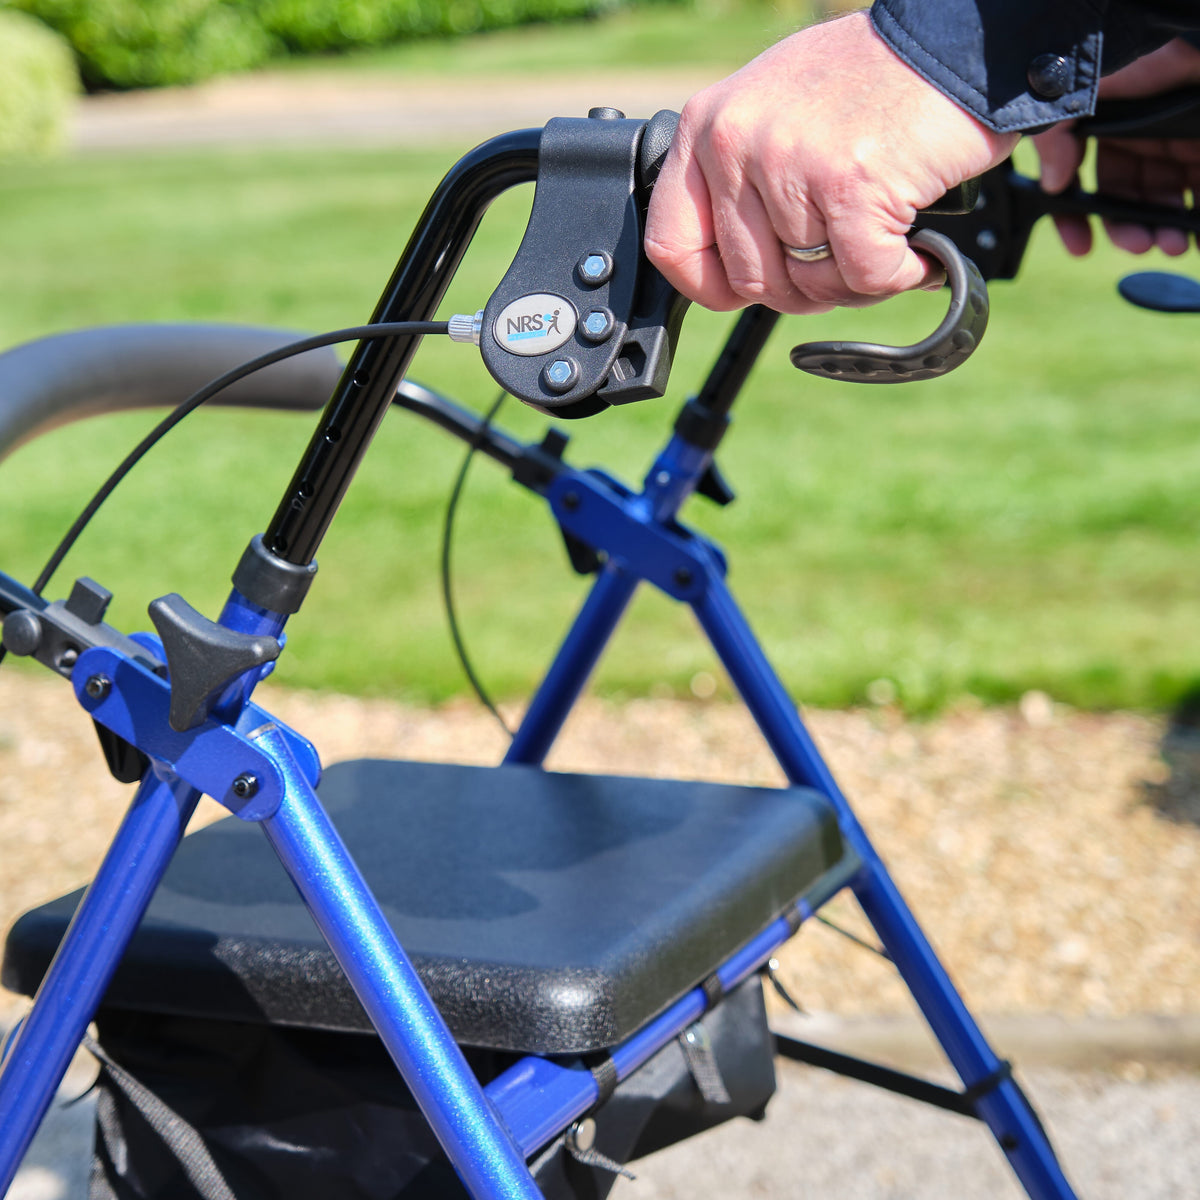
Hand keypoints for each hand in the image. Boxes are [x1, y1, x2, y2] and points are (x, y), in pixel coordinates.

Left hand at [643, 11, 1015, 313]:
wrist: (952, 40)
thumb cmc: (868, 81)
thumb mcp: (772, 113)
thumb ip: (740, 181)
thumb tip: (730, 271)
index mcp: (709, 127)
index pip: (670, 243)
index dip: (707, 286)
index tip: (740, 294)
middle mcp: (739, 143)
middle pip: (750, 279)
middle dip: (802, 290)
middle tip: (842, 263)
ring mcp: (793, 164)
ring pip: (809, 283)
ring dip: (855, 280)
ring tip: (883, 241)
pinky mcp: (852, 186)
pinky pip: (864, 276)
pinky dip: (898, 275)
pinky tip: (915, 250)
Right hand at [1033, 38, 1199, 255]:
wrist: (1179, 29)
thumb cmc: (1132, 56)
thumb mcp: (1078, 100)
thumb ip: (1056, 142)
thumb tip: (1053, 187)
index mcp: (1112, 131)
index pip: (1092, 183)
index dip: (1081, 218)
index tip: (1082, 248)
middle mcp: (1146, 137)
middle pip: (1136, 196)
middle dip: (1134, 228)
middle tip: (1142, 245)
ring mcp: (1182, 138)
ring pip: (1172, 195)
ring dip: (1168, 227)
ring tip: (1176, 244)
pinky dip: (1199, 209)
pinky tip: (1197, 227)